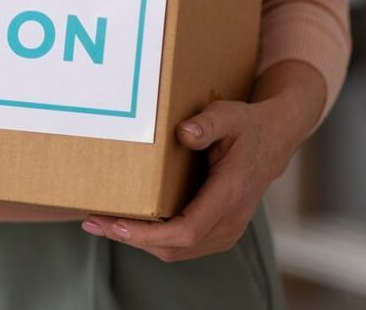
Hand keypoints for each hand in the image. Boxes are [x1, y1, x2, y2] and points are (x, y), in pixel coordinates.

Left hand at [81, 61, 324, 261]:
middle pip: (175, 247)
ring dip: (137, 241)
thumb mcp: (230, 115)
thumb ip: (208, 124)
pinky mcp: (217, 230)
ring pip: (176, 250)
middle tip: (91, 222)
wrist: (273, 140)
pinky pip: (181, 245)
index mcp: (230, 194)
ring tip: (99, 223)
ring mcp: (225, 230)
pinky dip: (151, 239)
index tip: (115, 225)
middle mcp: (230, 220)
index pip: (187, 230)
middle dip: (131, 238)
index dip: (148, 234)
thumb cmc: (247, 126)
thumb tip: (184, 132)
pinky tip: (126, 222)